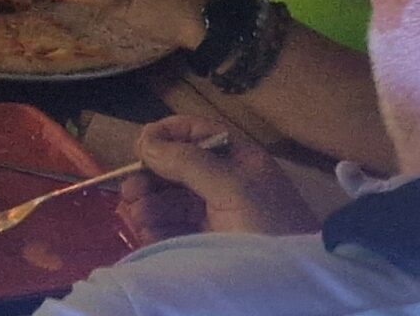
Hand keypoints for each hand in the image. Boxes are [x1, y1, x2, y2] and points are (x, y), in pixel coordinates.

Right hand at [131, 116, 320, 237]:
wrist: (290, 286)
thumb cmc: (268, 226)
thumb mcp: (234, 187)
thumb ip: (189, 162)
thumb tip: (146, 142)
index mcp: (238, 159)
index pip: (196, 133)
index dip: (166, 134)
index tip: (140, 148)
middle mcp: (223, 182)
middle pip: (176, 168)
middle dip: (150, 177)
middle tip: (130, 192)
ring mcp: (213, 215)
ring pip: (168, 199)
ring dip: (147, 205)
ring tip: (136, 216)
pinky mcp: (203, 244)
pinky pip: (170, 228)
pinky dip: (152, 228)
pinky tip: (144, 232)